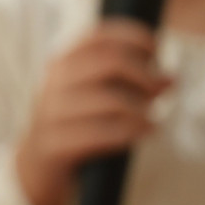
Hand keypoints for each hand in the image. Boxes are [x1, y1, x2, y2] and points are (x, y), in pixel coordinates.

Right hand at [15, 19, 170, 204]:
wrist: (35, 169)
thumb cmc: (74, 127)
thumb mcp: (94, 96)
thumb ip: (127, 84)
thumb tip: (169, 79)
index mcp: (62, 63)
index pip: (98, 36)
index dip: (132, 37)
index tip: (154, 50)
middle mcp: (53, 82)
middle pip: (109, 62)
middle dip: (144, 74)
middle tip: (160, 89)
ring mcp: (51, 113)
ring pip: (110, 99)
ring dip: (142, 109)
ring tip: (152, 120)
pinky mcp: (55, 144)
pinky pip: (102, 133)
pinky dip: (131, 132)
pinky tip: (144, 133)